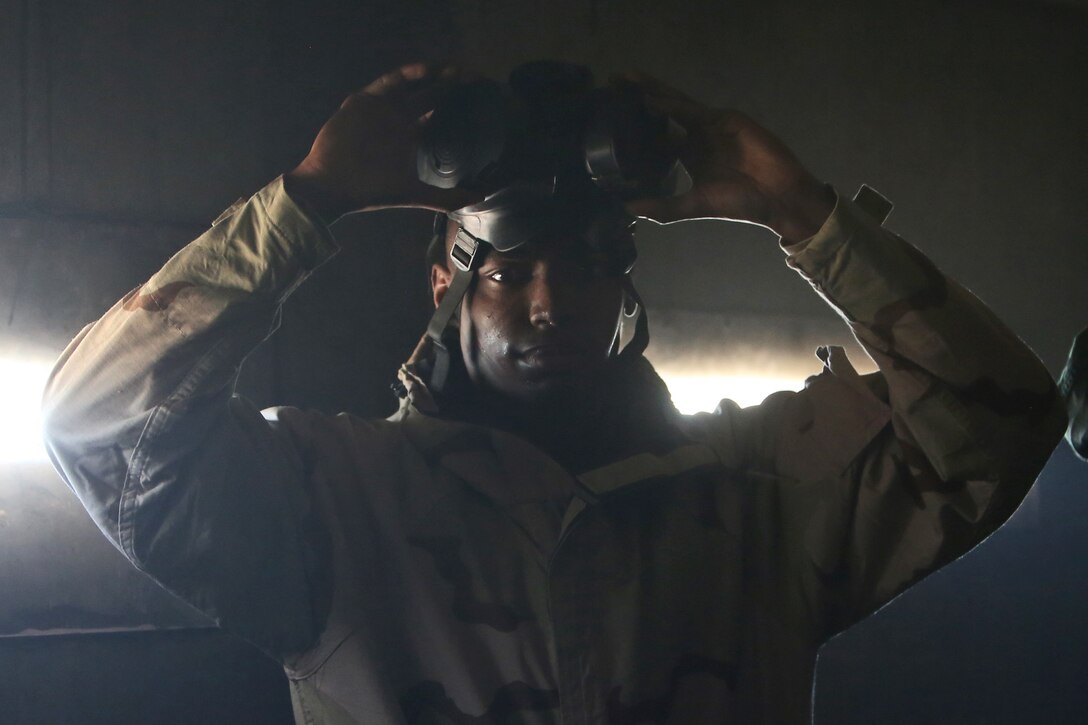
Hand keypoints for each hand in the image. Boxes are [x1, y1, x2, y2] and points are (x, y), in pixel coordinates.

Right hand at [285, 62, 481, 221]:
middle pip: (428, 95)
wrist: (333, 186)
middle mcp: (397, 119)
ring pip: (411, 84)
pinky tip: (426, 71)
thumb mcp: (414, 194)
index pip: (437, 114)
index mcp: (409, 137)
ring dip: (432, 75)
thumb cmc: (371, 191)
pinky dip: (406, 74)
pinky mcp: (364, 101)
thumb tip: (479, 199)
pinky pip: (388, 82)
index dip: (456, 105)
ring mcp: (381, 108)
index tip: (478, 98)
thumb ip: (446, 198)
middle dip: (450, 86)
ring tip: (455, 70)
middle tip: (473, 78)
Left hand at [615, 72, 834, 242]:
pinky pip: (693, 111)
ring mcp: (711, 125)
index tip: (611, 118)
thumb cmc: (740, 202)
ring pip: (675, 103)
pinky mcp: (725, 119)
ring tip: (626, 79)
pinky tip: (651, 100)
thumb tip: (627, 208)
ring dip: (651, 91)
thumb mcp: (693, 205)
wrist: (776, 197)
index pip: (657, 135)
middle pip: (663, 111)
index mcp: (690, 154)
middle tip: (612, 83)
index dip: (637, 126)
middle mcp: (697, 136)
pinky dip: (672, 105)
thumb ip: (662, 206)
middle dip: (639, 96)